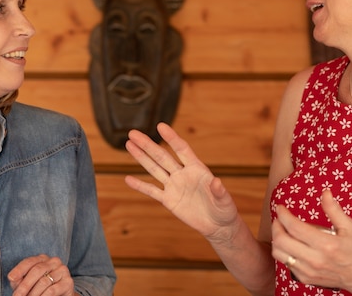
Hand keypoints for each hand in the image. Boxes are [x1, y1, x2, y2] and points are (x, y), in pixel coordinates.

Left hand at [8, 254, 73, 295]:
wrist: (60, 295)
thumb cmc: (40, 289)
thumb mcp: (28, 283)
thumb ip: (20, 279)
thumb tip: (13, 278)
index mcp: (42, 259)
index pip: (30, 261)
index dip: (19, 269)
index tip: (11, 277)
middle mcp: (54, 261)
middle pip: (37, 270)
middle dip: (25, 285)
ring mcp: (62, 270)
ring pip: (44, 281)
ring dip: (33, 294)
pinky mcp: (68, 282)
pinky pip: (52, 290)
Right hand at [125, 123, 238, 240]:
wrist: (217, 225)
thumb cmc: (224, 209)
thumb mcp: (224, 200)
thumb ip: (219, 191)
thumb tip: (216, 182)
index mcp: (196, 168)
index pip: (181, 149)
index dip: (171, 138)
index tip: (160, 126)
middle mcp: (182, 174)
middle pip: (162, 156)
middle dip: (147, 145)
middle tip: (133, 133)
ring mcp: (174, 186)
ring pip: (154, 169)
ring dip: (141, 157)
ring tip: (129, 144)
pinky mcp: (169, 200)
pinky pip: (152, 191)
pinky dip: (140, 186)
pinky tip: (128, 179)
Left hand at [271, 189, 351, 290]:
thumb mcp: (349, 227)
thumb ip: (334, 209)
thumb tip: (325, 192)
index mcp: (326, 244)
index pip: (294, 227)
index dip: (283, 215)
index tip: (280, 207)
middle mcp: (315, 259)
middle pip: (281, 241)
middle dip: (276, 226)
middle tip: (279, 219)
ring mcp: (309, 271)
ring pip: (279, 254)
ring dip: (276, 240)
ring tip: (282, 231)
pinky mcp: (305, 278)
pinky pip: (285, 263)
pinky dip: (283, 252)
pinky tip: (290, 245)